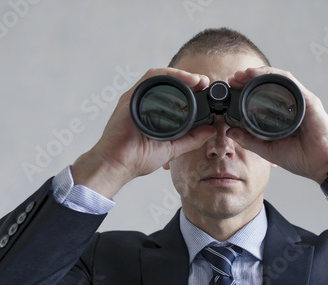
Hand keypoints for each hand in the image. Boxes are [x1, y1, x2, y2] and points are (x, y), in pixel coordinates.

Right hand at [71, 68, 215, 197]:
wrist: (116, 165)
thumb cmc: (137, 159)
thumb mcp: (173, 148)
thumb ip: (192, 139)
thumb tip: (211, 131)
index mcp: (152, 111)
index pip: (173, 93)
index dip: (191, 89)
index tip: (206, 90)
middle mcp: (143, 102)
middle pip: (167, 82)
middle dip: (188, 78)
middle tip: (205, 82)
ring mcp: (135, 98)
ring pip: (160, 77)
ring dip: (181, 75)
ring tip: (198, 80)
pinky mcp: (130, 98)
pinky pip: (149, 80)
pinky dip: (167, 76)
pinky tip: (183, 80)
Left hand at [227, 66, 327, 183]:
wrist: (322, 165)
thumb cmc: (301, 158)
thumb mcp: (267, 149)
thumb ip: (249, 140)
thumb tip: (230, 131)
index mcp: (283, 116)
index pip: (263, 97)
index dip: (246, 91)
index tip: (232, 89)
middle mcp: (292, 105)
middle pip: (269, 85)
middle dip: (249, 79)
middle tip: (233, 79)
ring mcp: (300, 101)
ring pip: (278, 79)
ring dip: (259, 74)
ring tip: (242, 74)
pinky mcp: (308, 100)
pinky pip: (289, 82)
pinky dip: (273, 76)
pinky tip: (259, 75)